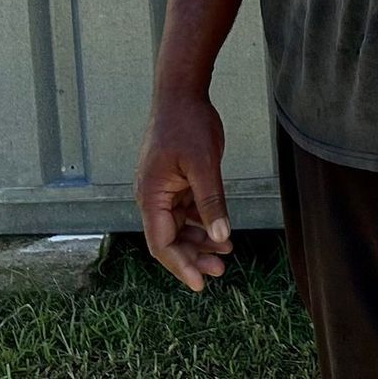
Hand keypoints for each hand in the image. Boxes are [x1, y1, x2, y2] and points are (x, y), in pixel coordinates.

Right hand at [136, 90, 233, 290]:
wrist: (181, 94)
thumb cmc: (188, 124)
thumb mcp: (204, 163)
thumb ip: (212, 201)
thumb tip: (221, 237)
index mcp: (151, 196)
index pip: (162, 243)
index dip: (181, 265)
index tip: (199, 284)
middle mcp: (152, 197)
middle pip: (170, 239)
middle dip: (193, 257)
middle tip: (220, 271)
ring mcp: (163, 190)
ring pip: (179, 227)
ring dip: (200, 241)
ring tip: (225, 255)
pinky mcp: (174, 182)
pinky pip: (186, 211)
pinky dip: (202, 222)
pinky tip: (221, 232)